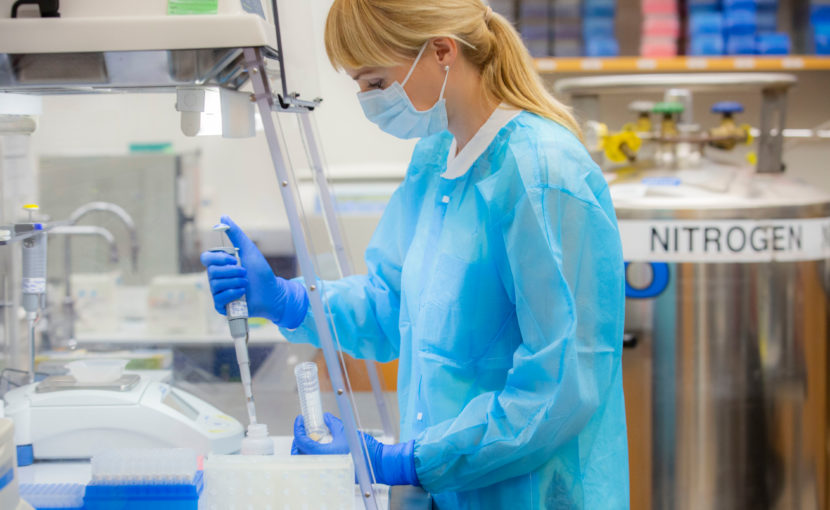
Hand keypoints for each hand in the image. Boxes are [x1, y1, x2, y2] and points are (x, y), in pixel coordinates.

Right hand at [200, 215, 307, 327]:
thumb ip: (236, 234)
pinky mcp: (222, 306)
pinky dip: (232, 294)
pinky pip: (219, 299)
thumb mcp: (249, 250)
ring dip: (235, 282)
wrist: (272, 293)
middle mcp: (217, 278)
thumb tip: (223, 217)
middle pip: (211, 271)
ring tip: (246, 284)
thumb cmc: (261, 272)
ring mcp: (219, 292)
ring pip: (215, 285)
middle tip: (245, 273)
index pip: (206, 258)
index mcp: (221, 265)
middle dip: (232, 271)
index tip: (234, 259)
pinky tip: (242, 294)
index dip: (218, 258)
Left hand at [291, 413, 419, 485]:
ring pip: (305, 460)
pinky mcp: (331, 473)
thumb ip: (333, 424)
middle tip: (303, 428)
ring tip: (311, 436)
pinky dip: (312, 455)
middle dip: (297, 440)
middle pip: (299, 454)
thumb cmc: (364, 449)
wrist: (377, 463)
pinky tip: (319, 446)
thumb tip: (325, 417)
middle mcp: (321, 465)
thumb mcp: (346, 431)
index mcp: (323, 454)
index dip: (298, 428)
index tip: (300, 419)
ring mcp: (325, 470)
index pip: (302, 441)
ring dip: (304, 448)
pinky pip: (315, 463)